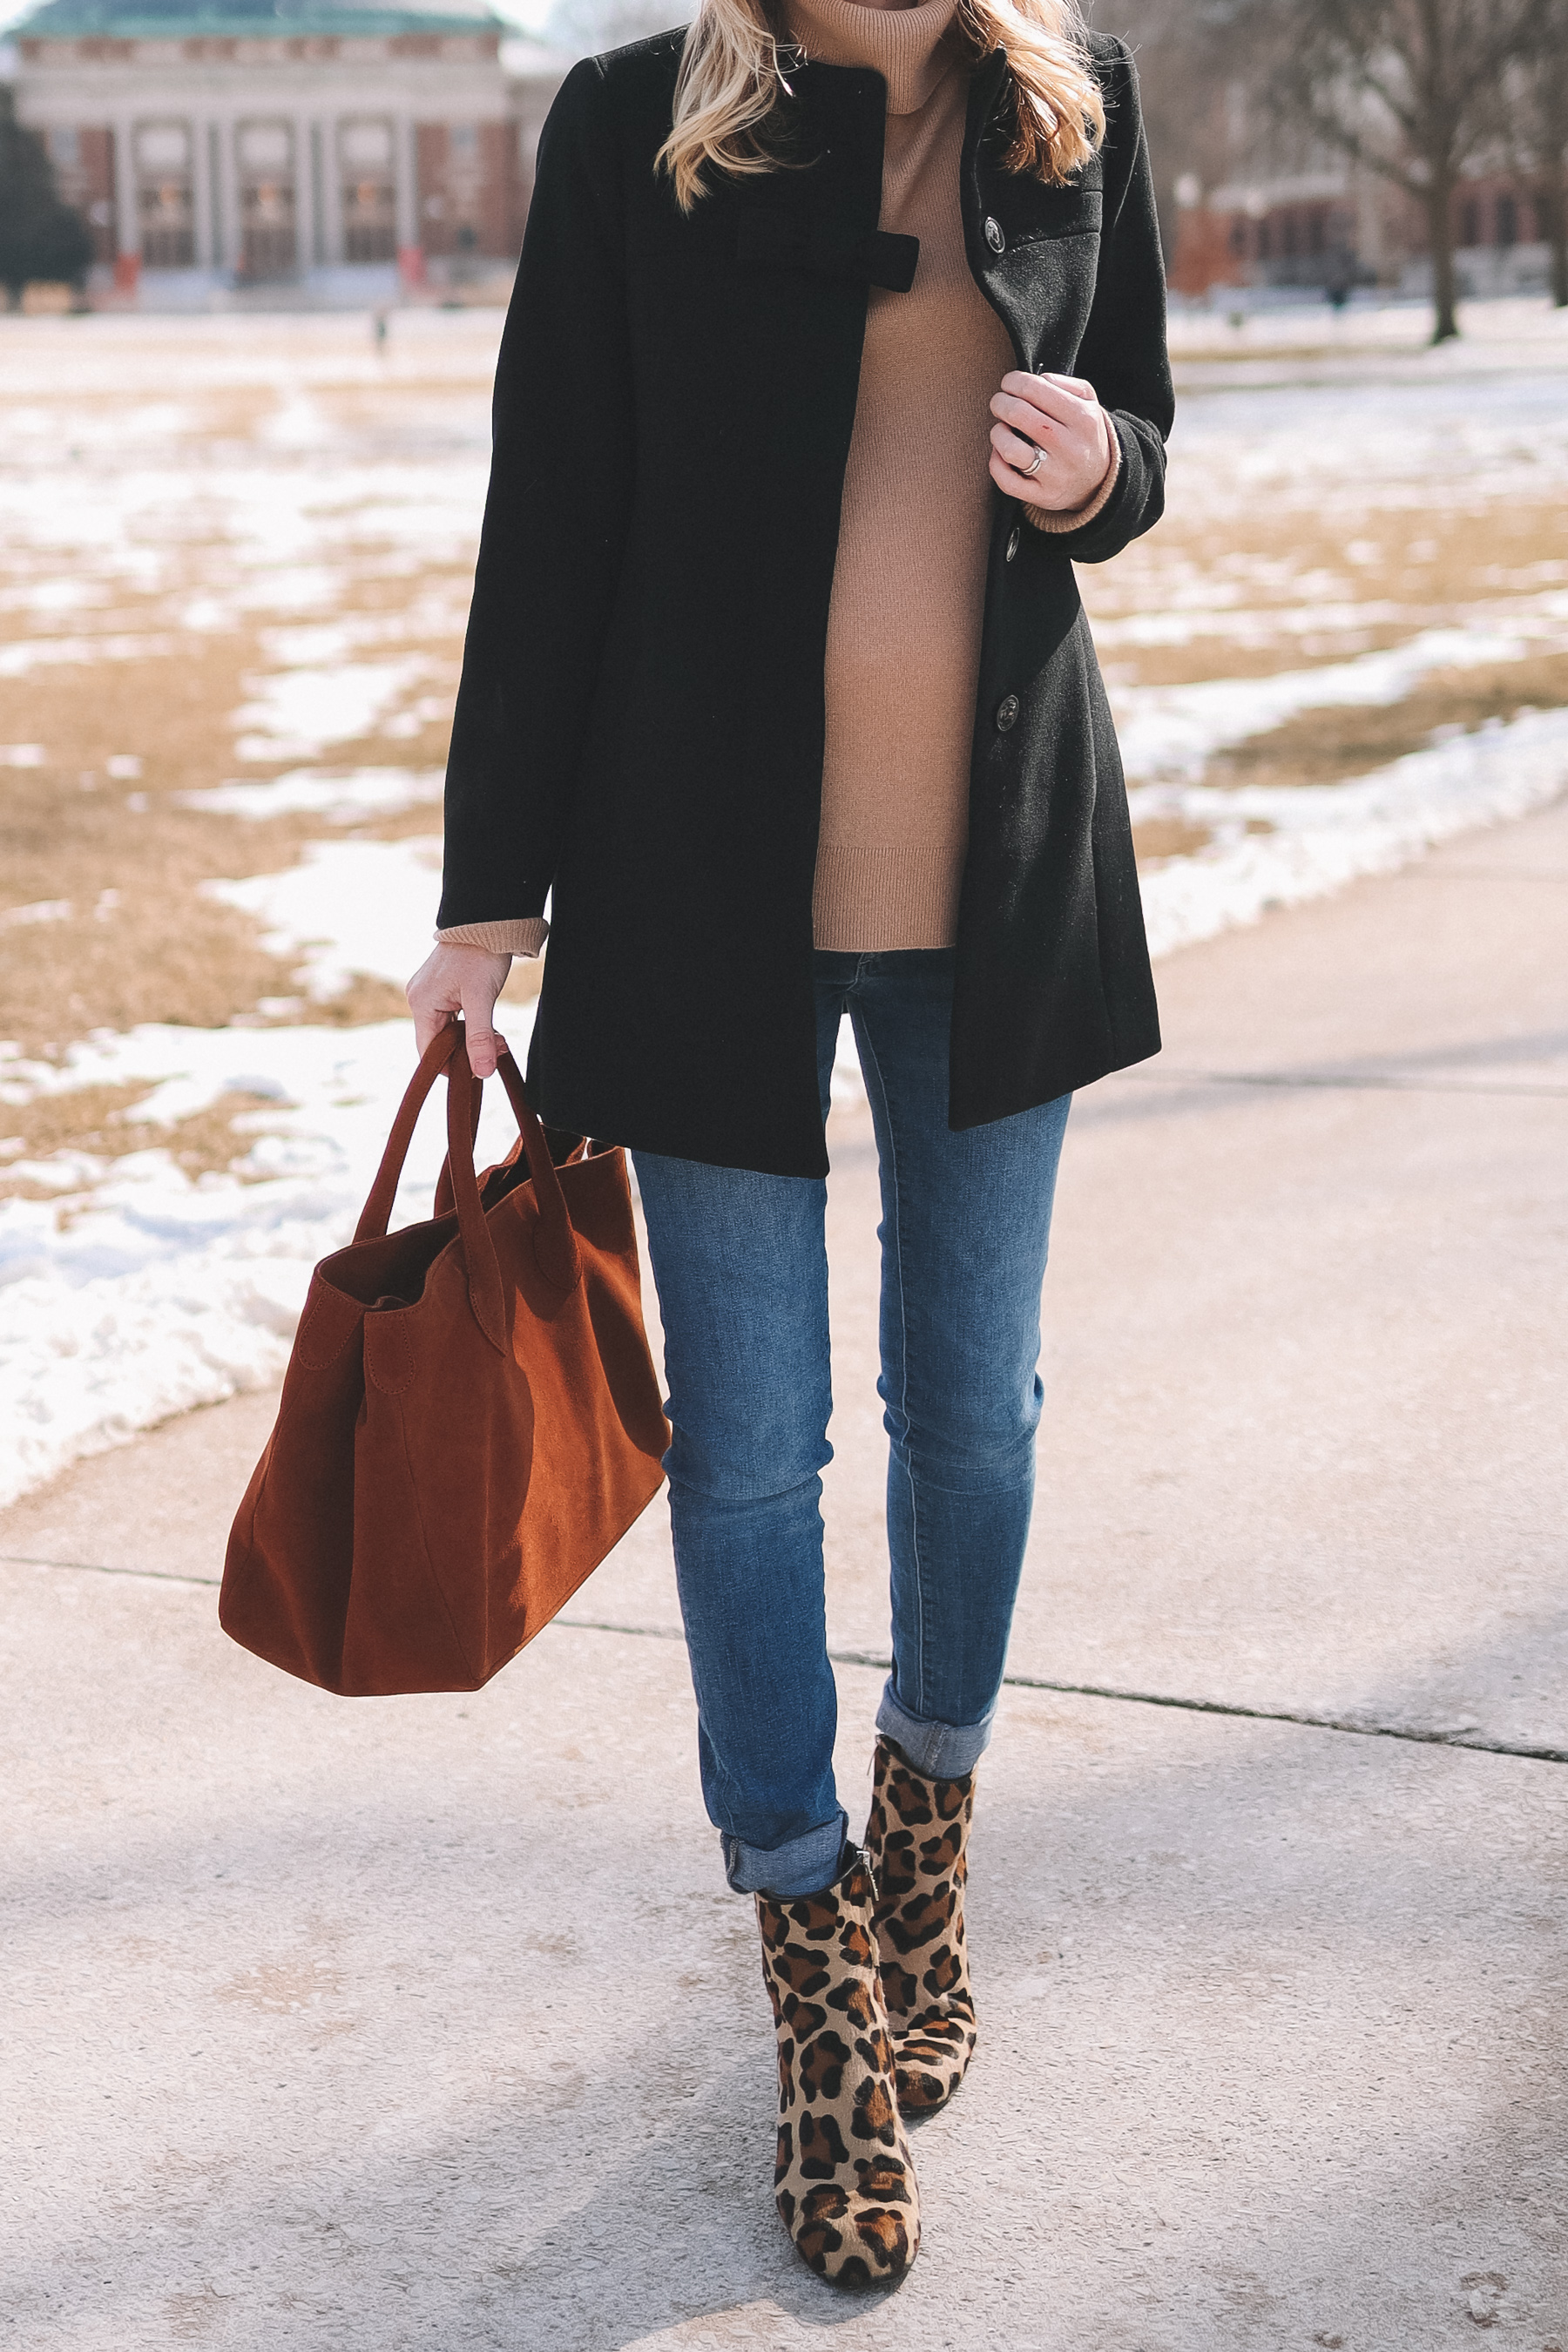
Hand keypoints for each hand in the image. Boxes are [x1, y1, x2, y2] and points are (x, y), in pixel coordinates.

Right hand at [405, 943, 511, 1078]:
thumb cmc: (481, 954)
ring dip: (471, 1039)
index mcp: (422, 1003)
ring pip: (448, 1030)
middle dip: (466, 1051)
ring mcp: (430, 992)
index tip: (478, 1071)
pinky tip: (489, 1026)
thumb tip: (482, 1073)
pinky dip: (470, 1025)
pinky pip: (452, 1017)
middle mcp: (419, 998)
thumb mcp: (482, 998)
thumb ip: (479, 1037)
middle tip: (497, 1050)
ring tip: (498, 1039)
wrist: (487, 919)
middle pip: (438, 1041)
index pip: (428, 1052)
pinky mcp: (442, 987)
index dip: (451, 1067)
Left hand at [989, 371, 1110, 512]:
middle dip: (1000, 403)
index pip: (1036, 389)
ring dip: (997, 433)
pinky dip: (996, 462)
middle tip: (999, 403)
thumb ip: (1064, 384)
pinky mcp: (1042, 496)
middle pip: (1018, 414)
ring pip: (1009, 449)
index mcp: (1082, 419)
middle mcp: (1069, 447)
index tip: (1008, 383)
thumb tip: (1036, 380)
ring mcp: (1055, 475)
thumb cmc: (1084, 434)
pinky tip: (1002, 453)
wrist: (1099, 481)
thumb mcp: (1088, 402)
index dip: (1013, 381)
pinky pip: (1006, 480)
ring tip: (1002, 429)